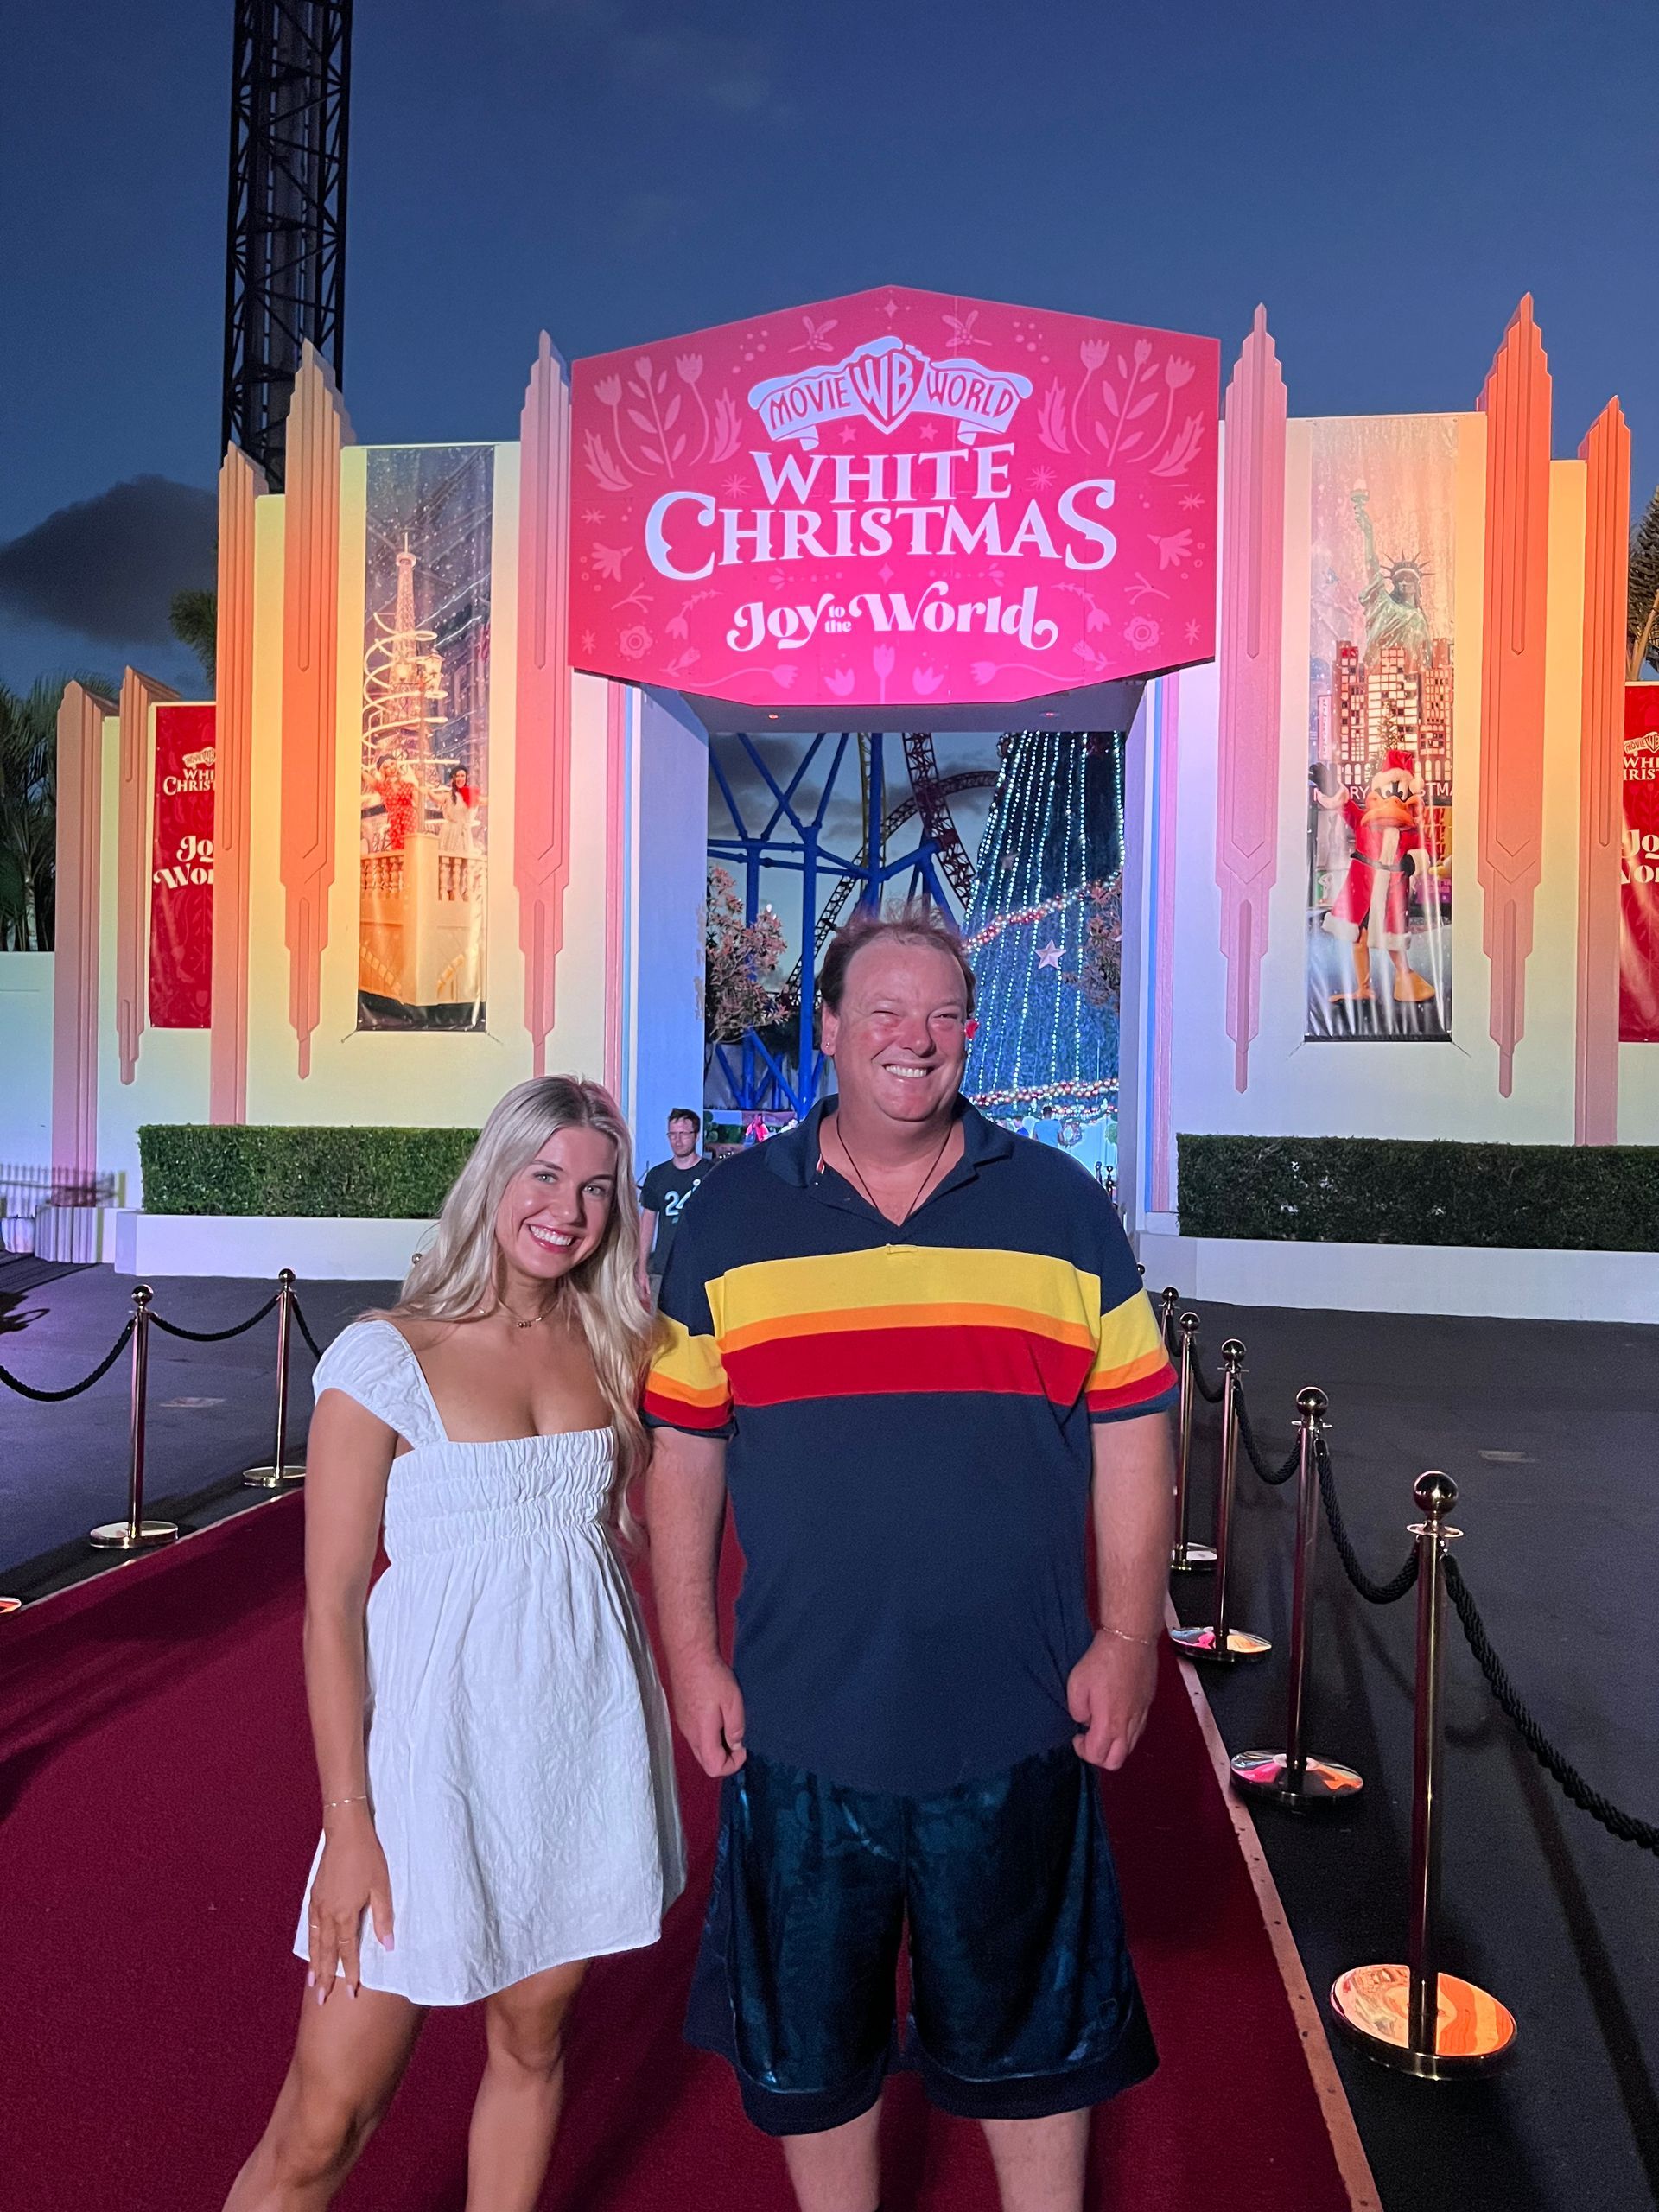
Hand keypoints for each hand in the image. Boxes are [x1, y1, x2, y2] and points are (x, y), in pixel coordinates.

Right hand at [307, 1805, 393, 2001]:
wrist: (345, 1831)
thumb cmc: (367, 1857)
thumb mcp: (381, 1886)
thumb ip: (383, 1917)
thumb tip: (388, 1945)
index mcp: (345, 1914)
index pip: (347, 1951)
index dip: (350, 1973)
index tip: (351, 1992)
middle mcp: (327, 1913)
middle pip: (326, 1952)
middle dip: (324, 1977)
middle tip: (322, 2000)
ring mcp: (317, 1904)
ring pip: (314, 1941)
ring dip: (314, 1964)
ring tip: (312, 1983)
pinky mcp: (314, 1895)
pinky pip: (309, 1926)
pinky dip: (309, 1943)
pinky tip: (311, 1948)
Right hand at [671, 1649, 746, 1777]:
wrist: (690, 1655)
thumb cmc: (712, 1677)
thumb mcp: (733, 1702)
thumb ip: (735, 1728)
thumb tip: (736, 1745)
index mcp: (702, 1734)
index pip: (714, 1768)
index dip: (732, 1764)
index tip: (743, 1747)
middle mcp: (689, 1734)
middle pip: (706, 1761)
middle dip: (724, 1756)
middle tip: (737, 1737)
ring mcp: (683, 1724)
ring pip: (700, 1748)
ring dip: (716, 1744)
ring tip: (728, 1722)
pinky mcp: (682, 1714)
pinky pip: (696, 1734)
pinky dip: (708, 1733)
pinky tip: (716, 1713)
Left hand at [1067, 1631, 1156, 1770]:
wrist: (1130, 1640)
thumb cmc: (1102, 1660)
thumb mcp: (1076, 1685)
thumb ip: (1077, 1710)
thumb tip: (1085, 1720)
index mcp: (1109, 1724)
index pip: (1097, 1756)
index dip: (1082, 1751)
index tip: (1076, 1737)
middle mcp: (1128, 1725)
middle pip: (1116, 1761)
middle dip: (1100, 1756)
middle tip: (1089, 1739)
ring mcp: (1141, 1716)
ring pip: (1129, 1747)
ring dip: (1113, 1745)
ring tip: (1102, 1727)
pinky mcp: (1147, 1705)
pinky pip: (1138, 1731)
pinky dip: (1126, 1733)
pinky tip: (1116, 1717)